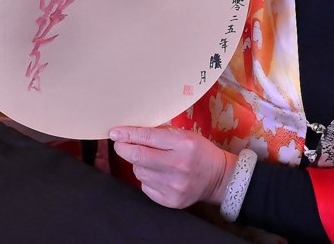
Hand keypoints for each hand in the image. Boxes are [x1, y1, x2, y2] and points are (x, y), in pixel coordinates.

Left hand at [110, 126, 235, 208]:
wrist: (218, 178)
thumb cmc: (198, 152)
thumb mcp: (184, 135)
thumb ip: (158, 134)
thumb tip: (130, 132)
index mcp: (183, 144)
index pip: (147, 137)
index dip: (127, 134)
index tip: (115, 133)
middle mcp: (178, 166)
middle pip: (138, 157)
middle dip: (124, 149)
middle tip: (120, 144)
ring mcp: (173, 186)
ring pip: (139, 172)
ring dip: (138, 164)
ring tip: (151, 160)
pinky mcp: (170, 201)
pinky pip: (145, 186)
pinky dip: (146, 178)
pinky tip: (158, 174)